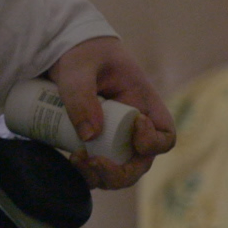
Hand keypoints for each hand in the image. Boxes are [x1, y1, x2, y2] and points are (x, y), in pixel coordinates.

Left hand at [46, 36, 176, 188]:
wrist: (62, 50)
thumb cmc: (80, 53)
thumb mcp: (79, 68)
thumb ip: (81, 96)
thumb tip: (90, 136)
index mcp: (143, 104)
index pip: (165, 135)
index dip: (153, 142)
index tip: (134, 126)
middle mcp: (132, 126)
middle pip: (140, 163)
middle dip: (120, 172)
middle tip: (95, 163)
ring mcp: (112, 137)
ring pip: (118, 170)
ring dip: (101, 177)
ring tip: (78, 161)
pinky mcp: (92, 142)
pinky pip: (96, 167)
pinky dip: (87, 173)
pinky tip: (72, 162)